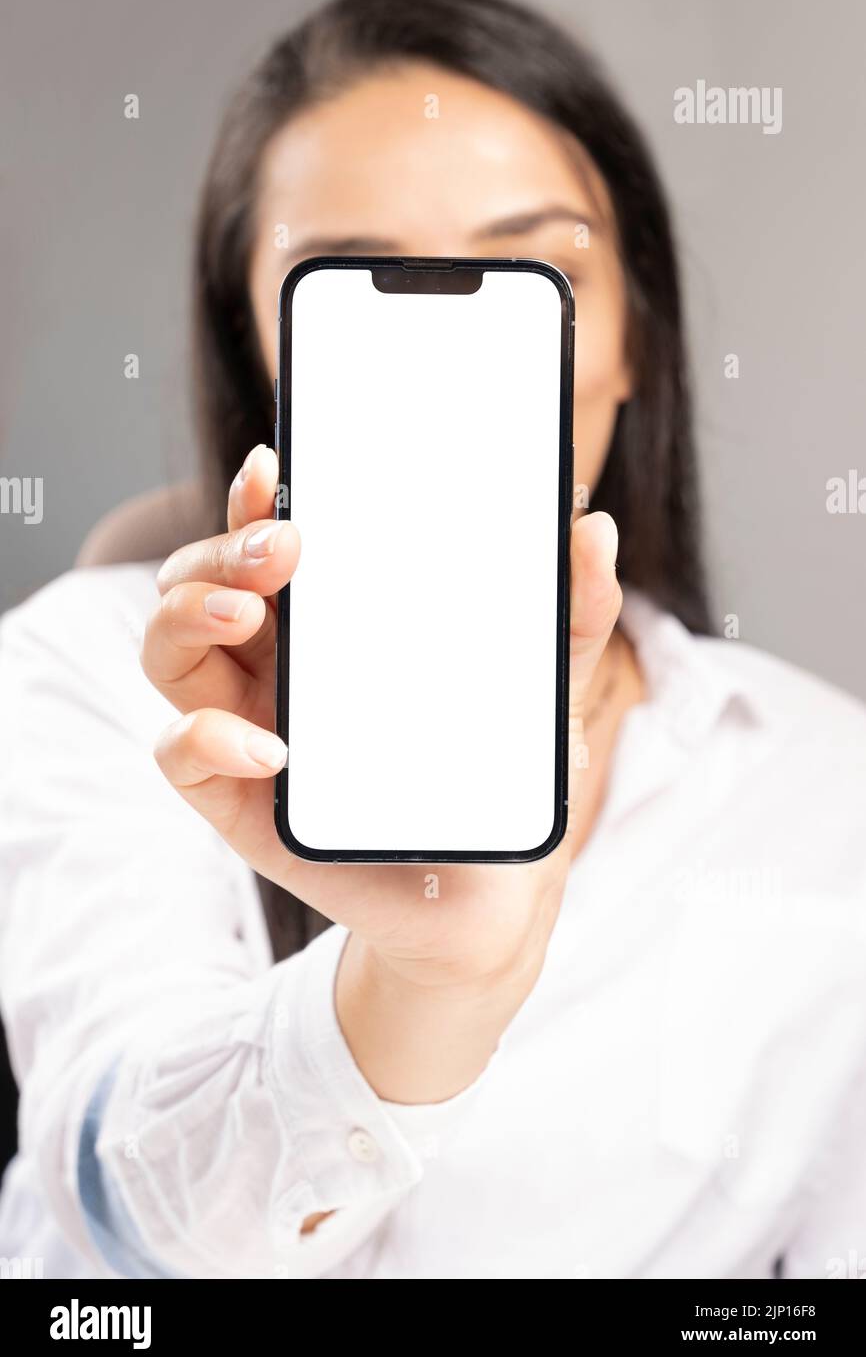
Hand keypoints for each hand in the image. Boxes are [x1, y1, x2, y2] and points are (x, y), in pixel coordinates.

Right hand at [143, 443, 621, 991]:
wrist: (489, 892)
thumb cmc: (496, 776)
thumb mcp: (546, 685)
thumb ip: (574, 611)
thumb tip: (592, 531)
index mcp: (328, 625)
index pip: (266, 544)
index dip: (253, 500)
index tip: (276, 464)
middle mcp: (273, 665)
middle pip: (198, 581)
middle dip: (220, 548)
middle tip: (281, 547)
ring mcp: (246, 726)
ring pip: (168, 649)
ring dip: (188, 614)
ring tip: (246, 611)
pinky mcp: (237, 799)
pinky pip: (180, 753)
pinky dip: (205, 736)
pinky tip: (270, 745)